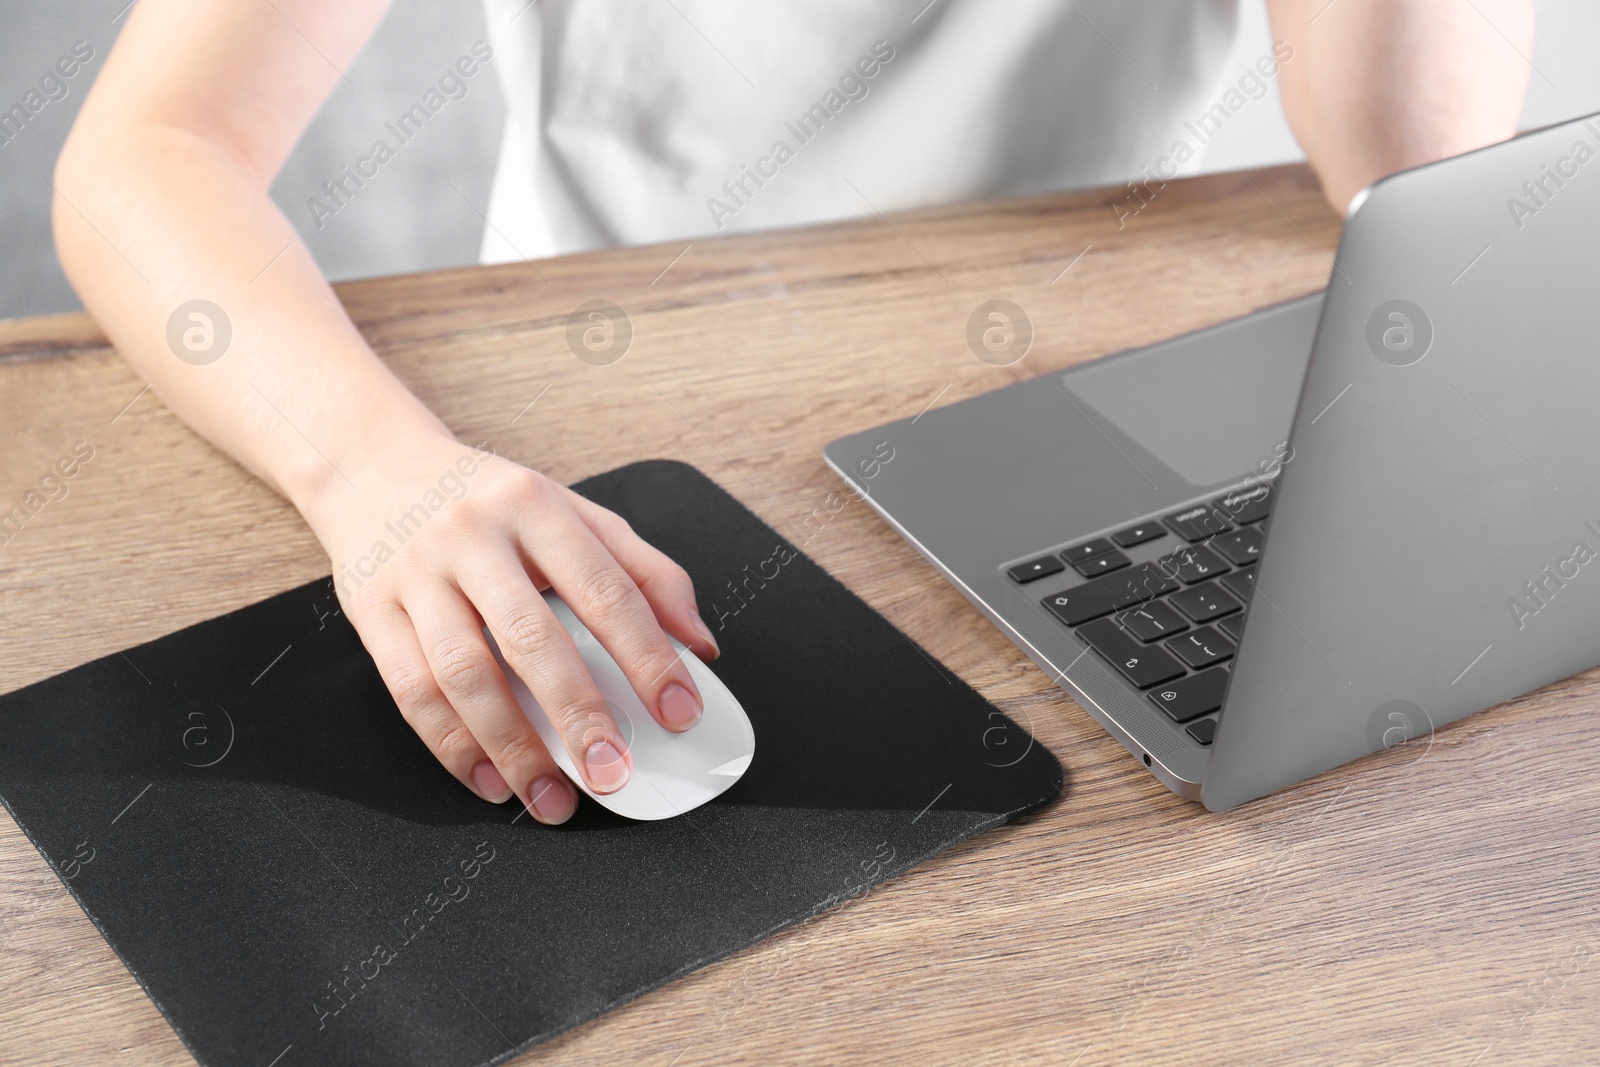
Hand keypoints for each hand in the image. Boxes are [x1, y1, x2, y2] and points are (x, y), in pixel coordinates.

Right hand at [301, 430, 719, 823]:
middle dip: (578, 714)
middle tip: (612, 771)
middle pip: (531, 638)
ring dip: (513, 747)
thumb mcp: (572, 511)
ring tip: (551, 797)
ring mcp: (417, 574)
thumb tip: (700, 644)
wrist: (371, 462)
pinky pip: (411, 691)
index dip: (647, 656)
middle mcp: (473, 537)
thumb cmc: (488, 500)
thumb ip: (644, 572)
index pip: (605, 589)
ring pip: (465, 674)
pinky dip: (453, 746)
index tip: (678, 711)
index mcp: (536, 506)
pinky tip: (490, 779)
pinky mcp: (371, 611)